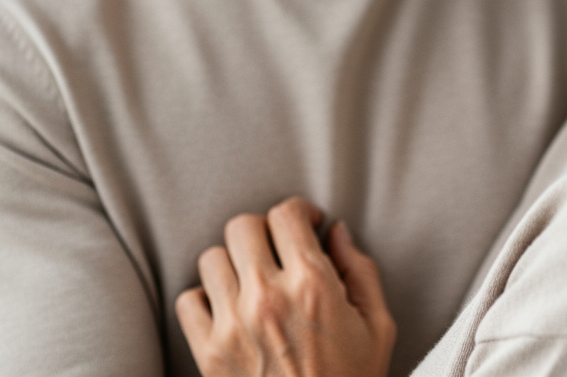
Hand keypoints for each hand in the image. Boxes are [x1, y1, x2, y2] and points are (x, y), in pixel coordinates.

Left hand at [176, 197, 395, 376]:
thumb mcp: (377, 327)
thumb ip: (361, 270)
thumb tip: (338, 233)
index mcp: (312, 285)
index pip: (286, 214)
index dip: (299, 212)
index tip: (307, 225)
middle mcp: (267, 298)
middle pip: (243, 226)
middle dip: (264, 231)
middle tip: (279, 250)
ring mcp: (232, 326)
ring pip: (212, 257)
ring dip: (233, 262)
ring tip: (252, 279)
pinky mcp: (208, 354)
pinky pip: (188, 301)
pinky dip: (205, 299)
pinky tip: (229, 309)